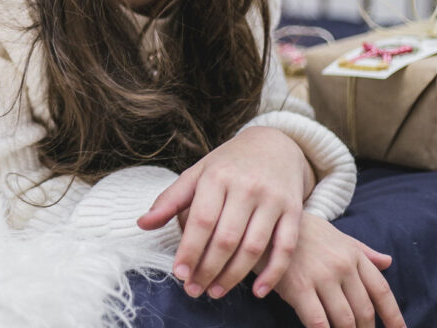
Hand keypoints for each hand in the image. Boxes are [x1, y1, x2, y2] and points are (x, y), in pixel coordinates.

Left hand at [137, 127, 313, 299]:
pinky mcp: (294, 210)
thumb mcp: (197, 174)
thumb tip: (142, 224)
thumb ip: (170, 200)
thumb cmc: (227, 164)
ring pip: (254, 247)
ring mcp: (272, 199)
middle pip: (226, 238)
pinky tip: (258, 292)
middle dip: (208, 269)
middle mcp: (246, 187)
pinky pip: (286, 248)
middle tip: (194, 290)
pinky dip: (273, 273)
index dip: (190, 250)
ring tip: (215, 292)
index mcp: (217, 177)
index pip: (201, 220)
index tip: (179, 274)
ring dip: (234, 276)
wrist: (274, 145)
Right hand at [265, 213, 403, 327]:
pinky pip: (319, 321)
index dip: (394, 316)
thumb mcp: (335, 235)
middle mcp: (342, 266)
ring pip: (345, 320)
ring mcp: (321, 276)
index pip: (381, 291)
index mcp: (354, 254)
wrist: (264, 221)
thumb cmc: (302, 231)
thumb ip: (362, 251)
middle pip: (365, 310)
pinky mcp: (298, 286)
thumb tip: (388, 261)